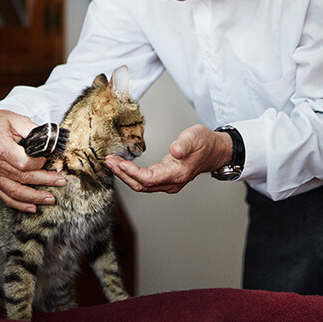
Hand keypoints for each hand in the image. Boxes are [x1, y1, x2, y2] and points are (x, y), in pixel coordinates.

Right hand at [0, 109, 66, 211]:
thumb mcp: (17, 119)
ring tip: (50, 198)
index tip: (48, 159)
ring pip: (15, 191)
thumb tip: (52, 141)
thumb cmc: (1, 122)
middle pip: (22, 177)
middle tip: (61, 181)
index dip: (38, 163)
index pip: (22, 162)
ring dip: (34, 197)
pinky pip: (5, 196)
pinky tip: (32, 208)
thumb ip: (34, 130)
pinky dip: (19, 204)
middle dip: (44, 180)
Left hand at [104, 124, 231, 192]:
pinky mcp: (164, 179)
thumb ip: (184, 144)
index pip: (149, 179)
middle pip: (141, 185)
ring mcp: (167, 183)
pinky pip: (144, 181)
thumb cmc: (205, 143)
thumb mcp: (196, 137)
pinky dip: (130, 174)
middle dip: (122, 174)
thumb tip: (174, 150)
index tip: (119, 163)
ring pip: (141, 185)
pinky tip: (122, 165)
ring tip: (111, 162)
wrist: (214, 151)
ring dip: (124, 174)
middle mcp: (171, 182)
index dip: (132, 172)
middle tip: (108, 161)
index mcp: (178, 174)